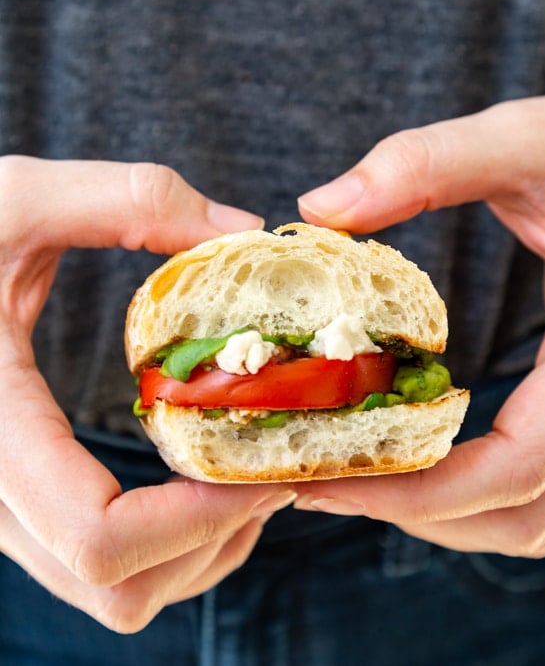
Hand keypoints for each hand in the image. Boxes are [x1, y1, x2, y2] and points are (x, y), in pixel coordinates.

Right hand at [0, 157, 294, 630]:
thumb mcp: (20, 197)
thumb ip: (129, 199)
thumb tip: (242, 228)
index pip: (97, 534)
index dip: (199, 518)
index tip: (268, 467)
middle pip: (115, 586)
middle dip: (213, 542)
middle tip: (274, 472)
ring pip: (110, 592)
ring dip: (196, 553)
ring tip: (247, 478)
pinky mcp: (17, 501)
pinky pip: (99, 565)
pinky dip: (166, 545)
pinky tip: (199, 479)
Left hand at [296, 88, 544, 555]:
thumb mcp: (525, 138)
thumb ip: (426, 164)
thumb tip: (318, 208)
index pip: (522, 461)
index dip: (422, 491)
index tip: (330, 480)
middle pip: (528, 511)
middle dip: (422, 514)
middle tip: (328, 486)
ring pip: (544, 514)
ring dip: (454, 513)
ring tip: (365, 477)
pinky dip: (486, 489)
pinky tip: (426, 452)